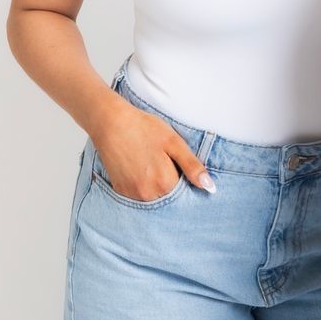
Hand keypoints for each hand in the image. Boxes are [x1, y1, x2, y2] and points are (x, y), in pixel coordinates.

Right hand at [91, 100, 211, 200]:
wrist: (111, 123)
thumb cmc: (144, 129)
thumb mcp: (174, 143)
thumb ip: (193, 167)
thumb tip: (210, 187)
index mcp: (165, 183)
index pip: (185, 191)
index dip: (184, 177)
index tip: (177, 163)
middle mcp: (147, 194)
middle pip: (169, 195)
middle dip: (171, 182)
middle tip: (161, 159)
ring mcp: (131, 194)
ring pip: (154, 196)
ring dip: (156, 185)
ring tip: (149, 161)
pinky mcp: (120, 190)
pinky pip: (138, 194)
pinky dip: (143, 185)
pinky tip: (139, 167)